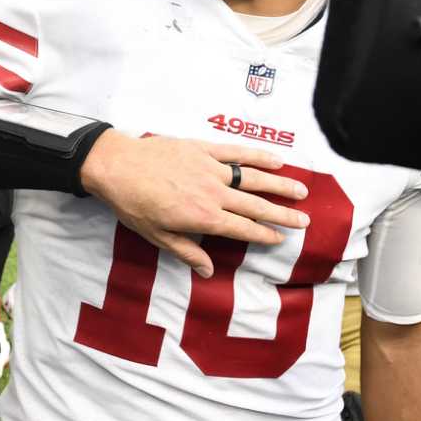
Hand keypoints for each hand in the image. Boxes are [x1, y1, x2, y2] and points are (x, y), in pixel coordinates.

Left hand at [80, 132, 308, 277]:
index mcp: (203, 218)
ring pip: (253, 178)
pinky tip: (276, 159)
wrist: (116, 166)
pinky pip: (236, 152)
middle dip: (282, 214)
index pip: (243, 229)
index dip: (265, 234)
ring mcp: (210, 168)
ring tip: (301, 190)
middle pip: (256, 205)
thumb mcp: (156, 236)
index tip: (281, 238)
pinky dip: (257, 155)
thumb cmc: (133, 204)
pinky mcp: (202, 148)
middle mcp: (213, 193)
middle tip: (304, 220)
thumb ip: (186, 252)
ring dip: (279, 184)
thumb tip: (207, 272)